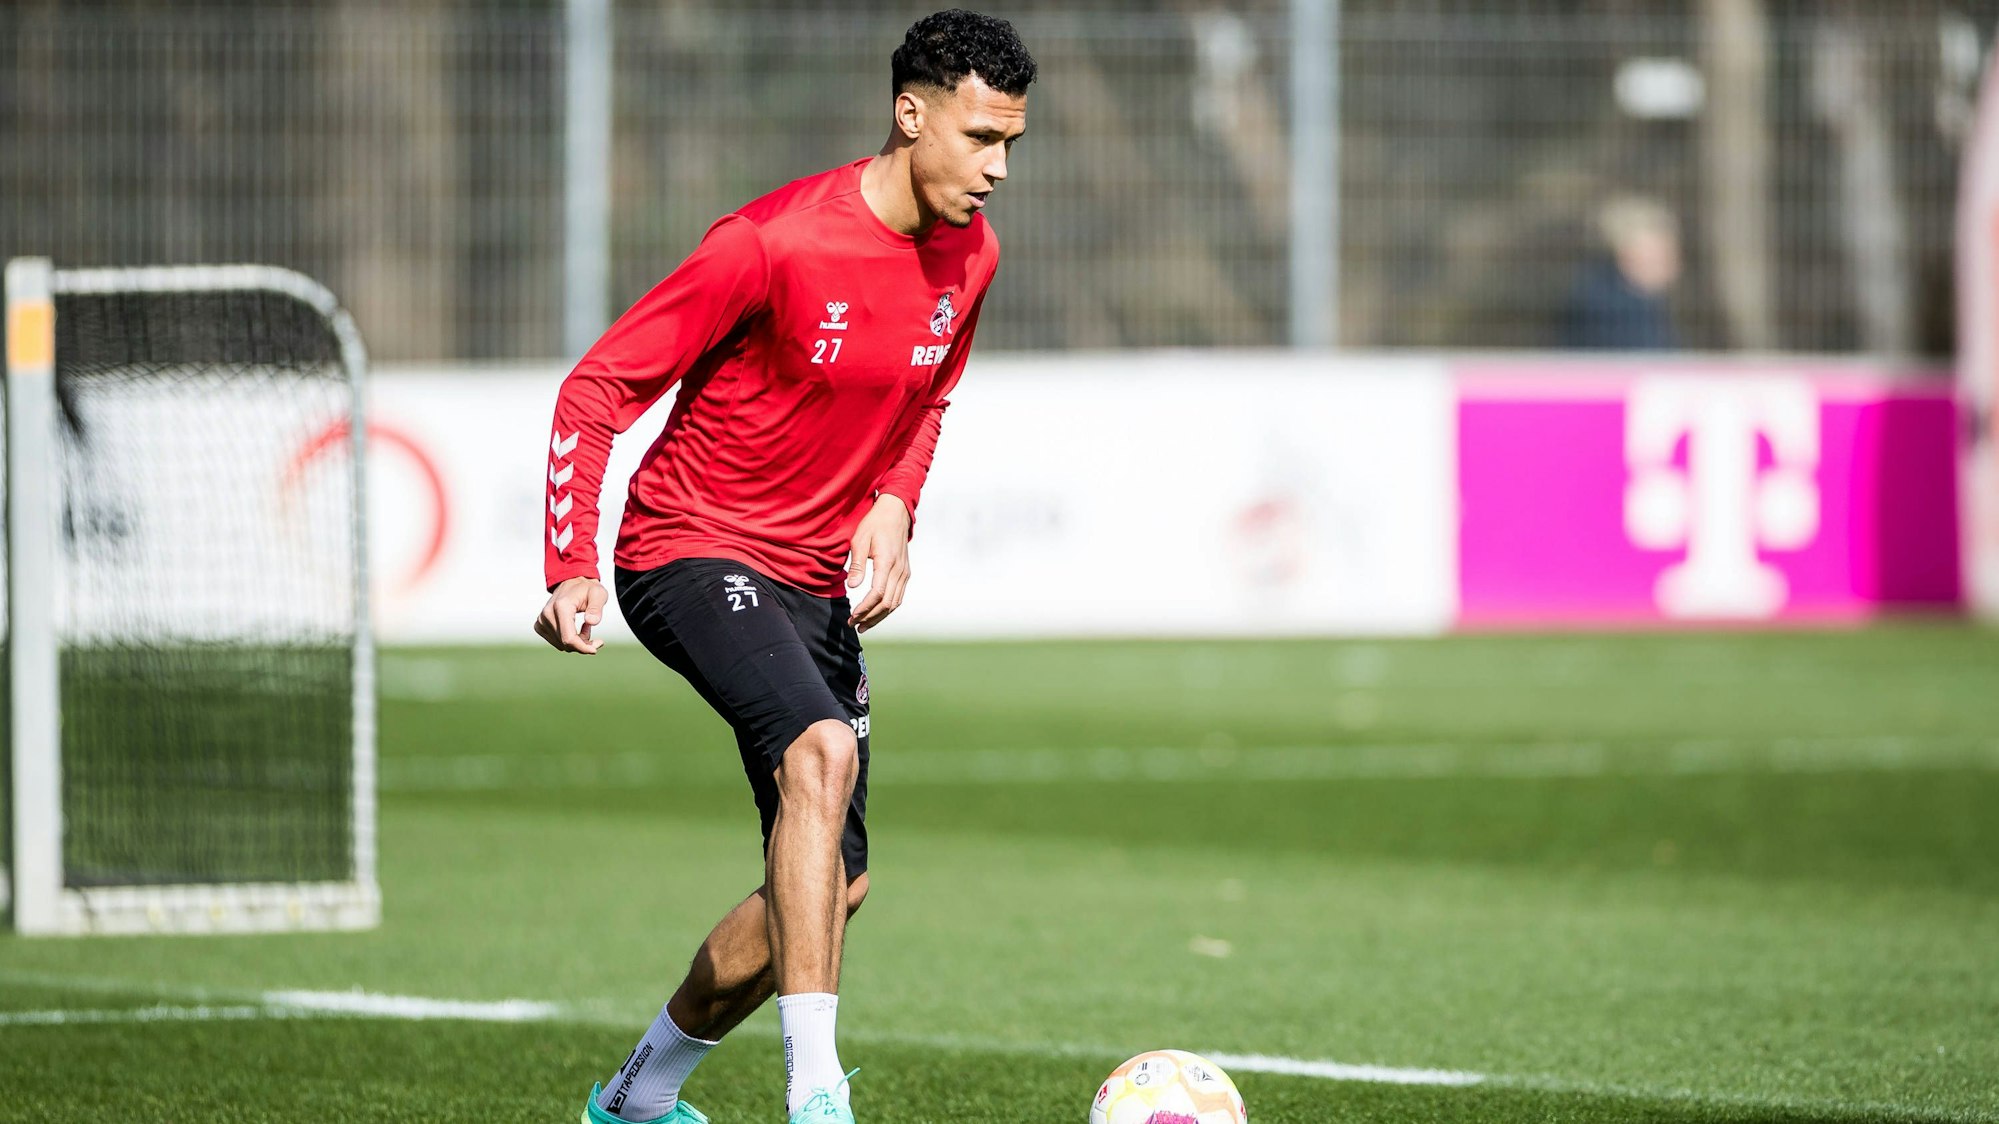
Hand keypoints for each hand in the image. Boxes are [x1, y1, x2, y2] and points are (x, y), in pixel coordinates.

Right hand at [534, 577, 608, 653]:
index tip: (595, 649)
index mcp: (561, 607)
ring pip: (561, 644)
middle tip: (596, 637)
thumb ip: (596, 607)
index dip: (582, 648)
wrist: (572, 582)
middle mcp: (547, 614)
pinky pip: (556, 641)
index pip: (568, 638)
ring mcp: (541, 620)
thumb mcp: (598, 594)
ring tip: (585, 627)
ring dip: (576, 641)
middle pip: (565, 643)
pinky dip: (567, 639)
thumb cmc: (587, 589)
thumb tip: (591, 622)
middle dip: (583, 644)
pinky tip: (574, 627)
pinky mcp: (539, 625)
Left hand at [846, 494, 911, 632]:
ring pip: (894, 603)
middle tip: (854, 625)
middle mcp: (899, 570)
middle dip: (870, 617)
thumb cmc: (874, 525)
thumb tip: (852, 587)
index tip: (852, 616)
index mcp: (887, 562)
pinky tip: (875, 613)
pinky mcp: (905, 573)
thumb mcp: (859, 540)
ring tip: (863, 625)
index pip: (878, 593)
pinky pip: (898, 596)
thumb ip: (856, 564)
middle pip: (887, 603)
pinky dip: (887, 608)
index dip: (865, 608)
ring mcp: (904, 573)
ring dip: (879, 616)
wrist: (895, 513)